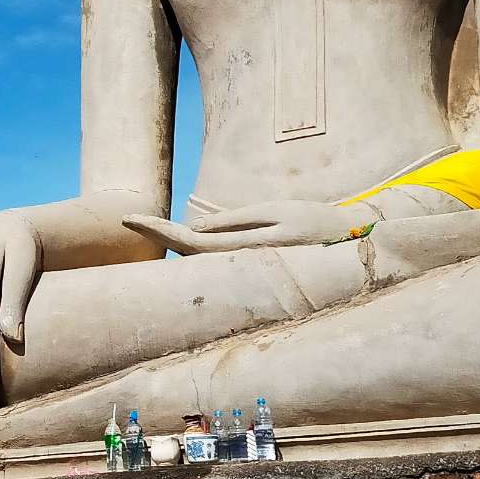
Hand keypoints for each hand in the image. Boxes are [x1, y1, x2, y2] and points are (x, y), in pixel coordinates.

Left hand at [124, 200, 370, 254]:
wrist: (352, 241)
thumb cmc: (314, 221)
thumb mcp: (276, 213)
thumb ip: (236, 222)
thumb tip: (195, 232)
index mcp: (246, 247)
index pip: (190, 240)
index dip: (159, 229)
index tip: (130, 216)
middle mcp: (243, 261)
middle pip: (189, 249)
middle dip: (159, 233)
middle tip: (127, 216)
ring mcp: (249, 265)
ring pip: (201, 256)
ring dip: (173, 240)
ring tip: (145, 224)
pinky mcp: (256, 263)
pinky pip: (218, 257)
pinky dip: (195, 247)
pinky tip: (181, 239)